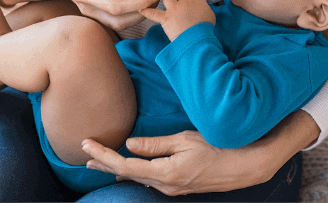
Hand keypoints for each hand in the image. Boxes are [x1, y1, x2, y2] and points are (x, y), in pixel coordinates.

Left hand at [82, 130, 279, 195]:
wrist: (243, 165)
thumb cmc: (216, 147)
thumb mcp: (185, 140)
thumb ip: (155, 145)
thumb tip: (130, 144)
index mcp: (165, 173)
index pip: (125, 165)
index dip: (103, 155)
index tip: (86, 145)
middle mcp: (165, 185)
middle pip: (126, 175)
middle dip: (103, 164)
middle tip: (84, 155)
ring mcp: (172, 188)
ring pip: (136, 178)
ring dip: (115, 168)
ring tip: (98, 162)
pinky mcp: (177, 185)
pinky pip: (148, 179)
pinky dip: (132, 171)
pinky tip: (127, 168)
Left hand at [139, 0, 215, 40]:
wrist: (198, 39)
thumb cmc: (205, 30)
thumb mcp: (211, 16)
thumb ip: (205, 9)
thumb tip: (202, 10)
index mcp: (198, 0)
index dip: (192, 1)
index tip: (191, 6)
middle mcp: (185, 2)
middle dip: (180, 2)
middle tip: (181, 10)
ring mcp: (174, 9)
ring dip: (166, 1)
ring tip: (166, 6)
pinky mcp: (166, 18)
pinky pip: (153, 13)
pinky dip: (147, 12)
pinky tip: (141, 10)